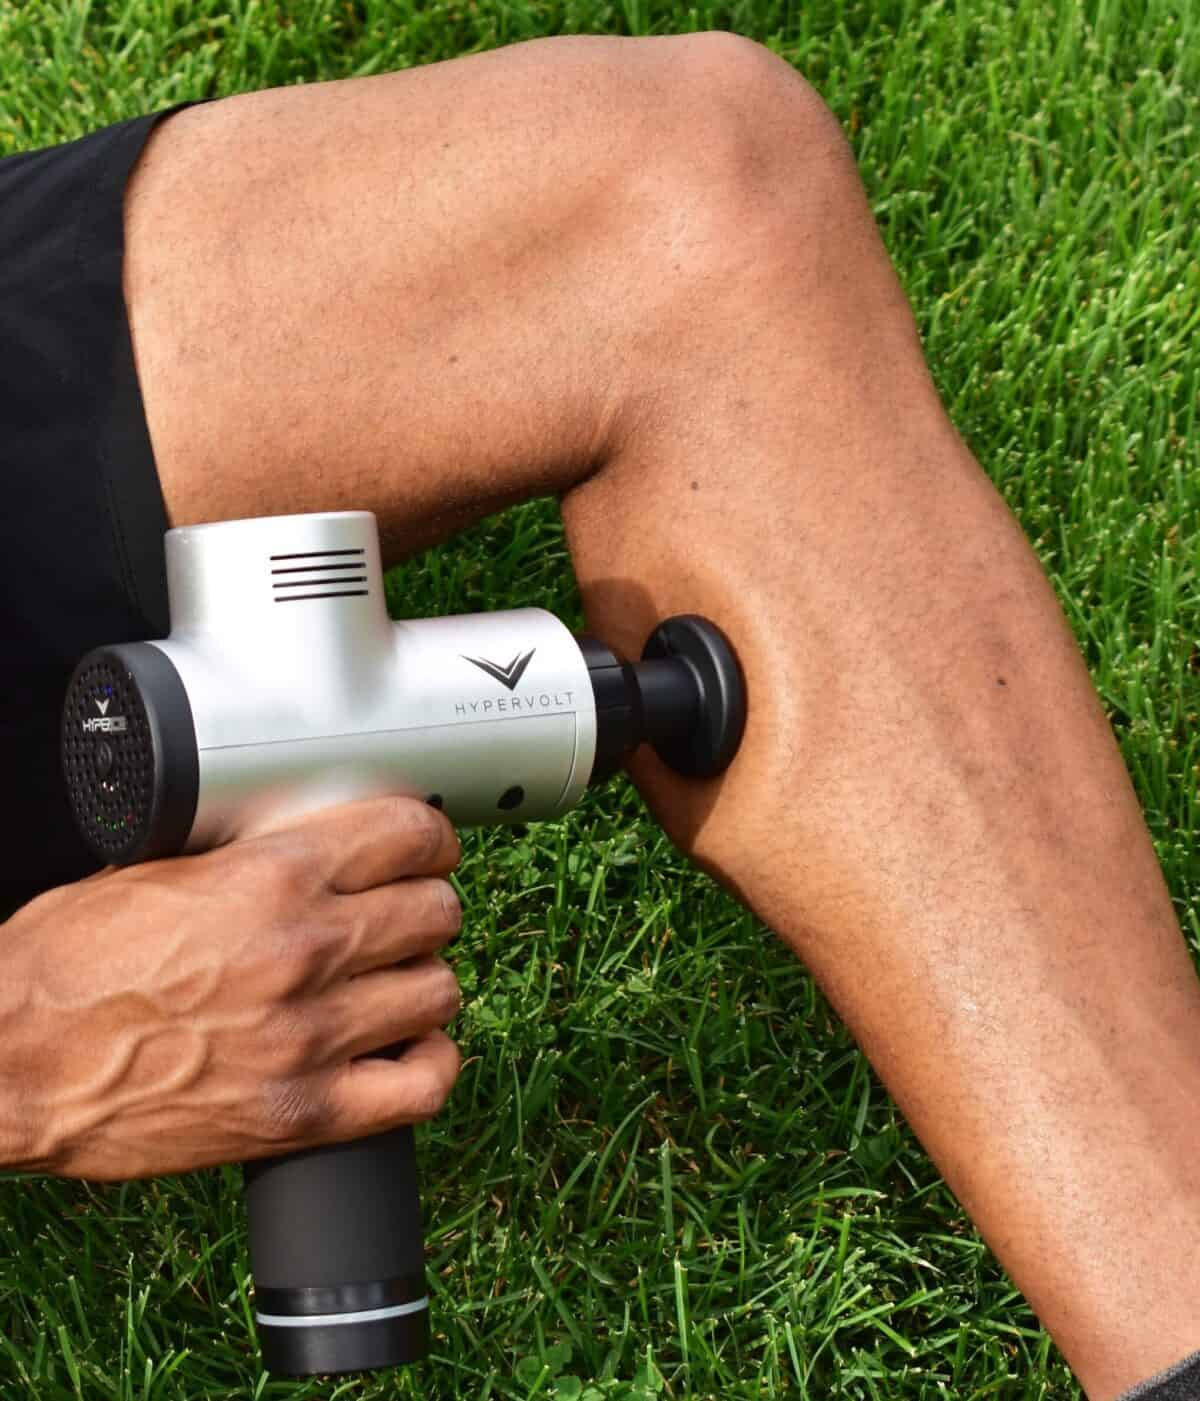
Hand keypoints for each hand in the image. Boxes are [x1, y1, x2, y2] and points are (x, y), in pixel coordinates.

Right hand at [0, 796, 462, 1179]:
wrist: (11, 1062)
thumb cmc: (66, 966)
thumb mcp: (160, 871)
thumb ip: (253, 857)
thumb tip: (316, 844)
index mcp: (269, 879)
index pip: (408, 836)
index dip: (431, 837)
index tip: (428, 847)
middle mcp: (303, 953)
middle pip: (436, 912)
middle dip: (426, 905)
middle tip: (404, 913)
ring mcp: (310, 1038)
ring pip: (438, 991)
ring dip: (424, 978)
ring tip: (396, 977)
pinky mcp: (302, 1114)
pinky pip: (422, 1087)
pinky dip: (430, 1062)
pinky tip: (409, 1045)